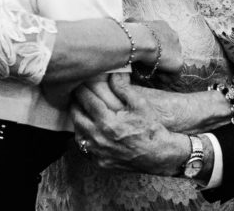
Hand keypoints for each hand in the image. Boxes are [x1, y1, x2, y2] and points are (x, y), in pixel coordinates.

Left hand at [72, 73, 187, 175]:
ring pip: (77, 131)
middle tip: (76, 92)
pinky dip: (83, 135)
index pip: (86, 99)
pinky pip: (84, 146)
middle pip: (76, 114)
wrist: (159, 155)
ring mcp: (98, 152)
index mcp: (107, 122)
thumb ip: (123, 87)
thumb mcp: (139, 104)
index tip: (80, 81)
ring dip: (77, 117)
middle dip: (75, 101)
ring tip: (80, 107)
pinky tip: (87, 126)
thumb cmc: (150, 127)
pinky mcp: (99, 161)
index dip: (82, 88)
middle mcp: (99, 138)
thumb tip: (111, 73)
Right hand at [137, 20, 182, 74]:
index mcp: (163, 27)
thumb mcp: (132, 23)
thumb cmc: (134, 32)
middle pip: (169, 49)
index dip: (154, 46)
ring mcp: (177, 49)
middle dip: (160, 56)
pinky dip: (165, 77)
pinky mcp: (178, 62)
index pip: (161, 37)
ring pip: (172, 61)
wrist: (141, 40)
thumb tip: (127, 22)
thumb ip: (133, 23)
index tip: (145, 53)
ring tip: (152, 71)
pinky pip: (174, 73)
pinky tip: (156, 77)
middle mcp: (174, 36)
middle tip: (148, 63)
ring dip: (163, 67)